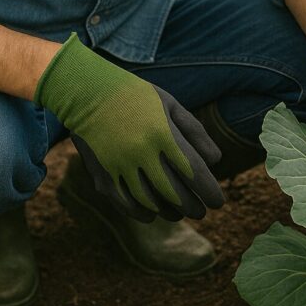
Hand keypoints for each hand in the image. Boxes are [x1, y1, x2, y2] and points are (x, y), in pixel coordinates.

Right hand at [34, 33, 224, 221]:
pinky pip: (126, 204)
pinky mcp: (102, 175)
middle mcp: (141, 152)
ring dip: (170, 212)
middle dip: (192, 207)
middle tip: (201, 212)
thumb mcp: (170, 105)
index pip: (193, 171)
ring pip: (151, 203)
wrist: (87, 92)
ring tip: (180, 213)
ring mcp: (120, 166)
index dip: (209, 191)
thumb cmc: (137, 97)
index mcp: (162, 133)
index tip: (218, 202)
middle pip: (175, 193)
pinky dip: (143, 213)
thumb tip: (216, 161)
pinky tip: (154, 213)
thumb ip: (195, 132)